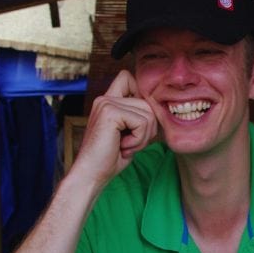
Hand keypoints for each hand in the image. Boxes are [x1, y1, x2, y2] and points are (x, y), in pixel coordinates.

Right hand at [74, 70, 157, 187]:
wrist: (92, 174)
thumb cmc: (111, 158)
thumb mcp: (130, 134)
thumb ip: (140, 118)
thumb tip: (161, 108)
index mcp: (108, 101)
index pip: (128, 77)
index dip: (141, 97)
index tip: (136, 123)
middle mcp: (105, 98)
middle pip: (147, 102)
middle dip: (147, 129)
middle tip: (129, 143)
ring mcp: (107, 103)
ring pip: (148, 114)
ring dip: (143, 137)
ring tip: (125, 146)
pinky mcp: (110, 112)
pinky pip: (142, 122)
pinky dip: (138, 140)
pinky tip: (122, 147)